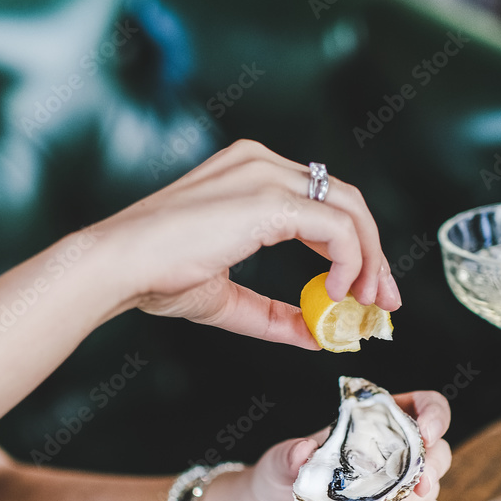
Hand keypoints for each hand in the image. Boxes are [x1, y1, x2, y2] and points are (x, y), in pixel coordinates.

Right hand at [99, 140, 400, 348]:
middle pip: (347, 201)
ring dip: (370, 261)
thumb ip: (275, 315)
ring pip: (350, 210)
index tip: (365, 291)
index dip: (355, 247)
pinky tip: (338, 294)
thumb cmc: (156, 275)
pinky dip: (349, 262)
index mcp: (251, 174)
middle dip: (375, 254)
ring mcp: (266, 174)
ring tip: (367, 304)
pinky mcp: (268, 198)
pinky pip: (336, 228)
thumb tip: (316, 336)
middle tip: (383, 302)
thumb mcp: (228, 299)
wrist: (118, 266)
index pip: (323, 202)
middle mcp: (262, 163)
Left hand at [200, 390, 450, 500]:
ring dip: (422, 497)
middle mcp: (390, 454)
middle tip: (416, 483)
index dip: (434, 414)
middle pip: (437, 449)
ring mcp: (395, 489)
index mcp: (371, 424)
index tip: (427, 432)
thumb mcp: (278, 465)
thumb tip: (304, 449)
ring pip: (434, 485)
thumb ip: (290, 456)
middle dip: (433, 465)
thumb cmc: (275, 484)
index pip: (420, 406)